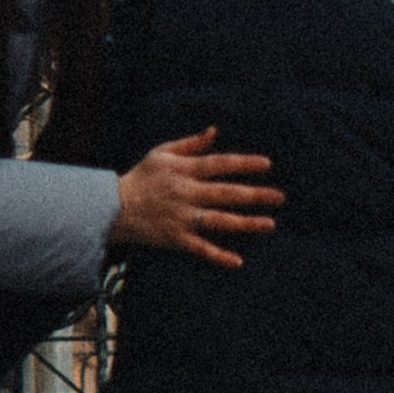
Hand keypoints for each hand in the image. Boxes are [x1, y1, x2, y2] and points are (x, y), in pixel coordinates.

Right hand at [113, 127, 281, 269]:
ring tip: (270, 224)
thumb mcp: (162, 153)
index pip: (219, 164)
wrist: (113, 208)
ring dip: (246, 223)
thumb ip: (191, 144)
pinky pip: (200, 248)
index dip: (244, 164)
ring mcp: (182, 217)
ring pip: (219, 221)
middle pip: (226, 193)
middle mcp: (186, 193)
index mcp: (183, 170)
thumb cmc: (141, 177)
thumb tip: (215, 131)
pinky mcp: (175, 239)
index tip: (267, 164)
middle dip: (255, 195)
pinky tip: (237, 261)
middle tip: (280, 197)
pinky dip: (218, 256)